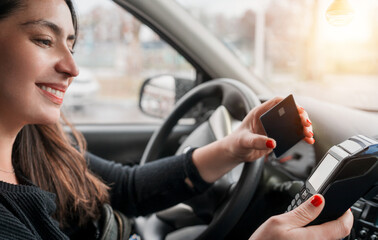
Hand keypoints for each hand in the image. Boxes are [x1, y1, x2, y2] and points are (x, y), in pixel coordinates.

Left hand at [192, 97, 314, 182]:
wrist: (235, 152)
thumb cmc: (236, 143)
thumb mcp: (244, 141)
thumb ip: (256, 141)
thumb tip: (272, 142)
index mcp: (259, 113)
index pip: (276, 102)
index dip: (289, 103)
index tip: (299, 109)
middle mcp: (269, 118)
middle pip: (289, 112)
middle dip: (300, 117)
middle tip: (307, 124)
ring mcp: (274, 127)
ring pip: (293, 123)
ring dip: (303, 127)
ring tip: (309, 134)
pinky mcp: (278, 137)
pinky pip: (292, 134)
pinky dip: (301, 137)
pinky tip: (308, 140)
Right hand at [249, 194, 353, 239]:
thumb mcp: (279, 222)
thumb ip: (303, 212)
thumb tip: (320, 200)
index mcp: (313, 238)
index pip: (343, 227)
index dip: (346, 214)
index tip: (343, 207)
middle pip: (334, 234)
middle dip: (328, 221)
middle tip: (314, 212)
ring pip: (323, 239)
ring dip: (318, 230)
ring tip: (301, 224)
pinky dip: (309, 237)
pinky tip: (294, 235)